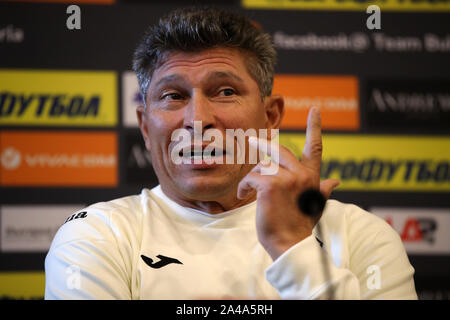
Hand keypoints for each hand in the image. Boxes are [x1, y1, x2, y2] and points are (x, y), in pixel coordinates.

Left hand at [237, 107, 339, 259]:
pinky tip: (245, 195)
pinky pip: (251, 176)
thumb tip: (335, 182)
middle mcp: (301, 175)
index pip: (315, 148)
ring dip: (253, 178)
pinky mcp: (270, 185)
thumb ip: (323, 190)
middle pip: (279, 150)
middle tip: (253, 142)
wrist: (291, 245)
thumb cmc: (300, 226)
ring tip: (252, 193)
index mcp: (312, 178)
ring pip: (262, 166)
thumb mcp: (315, 206)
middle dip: (264, 147)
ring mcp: (286, 179)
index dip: (314, 127)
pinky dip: (245, 186)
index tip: (315, 110)